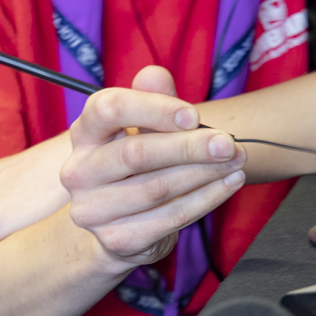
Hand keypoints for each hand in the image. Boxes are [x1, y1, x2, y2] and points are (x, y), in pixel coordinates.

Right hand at [61, 66, 246, 267]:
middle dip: (189, 147)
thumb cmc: (135, 167)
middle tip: (228, 143)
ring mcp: (93, 210)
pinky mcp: (117, 240)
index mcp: (84, 134)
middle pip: (136, 153)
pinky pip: (171, 218)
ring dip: (205, 174)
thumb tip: (155, 75)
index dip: (154, 109)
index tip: (193, 116)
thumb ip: (152, 99)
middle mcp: (79, 172)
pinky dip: (206, 200)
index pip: (109, 108)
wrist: (117, 225)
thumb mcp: (141, 128)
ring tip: (237, 162)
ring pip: (158, 188)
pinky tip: (228, 185)